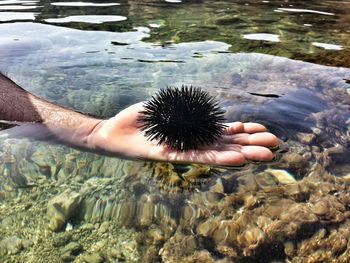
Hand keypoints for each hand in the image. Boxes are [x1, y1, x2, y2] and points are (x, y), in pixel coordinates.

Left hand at [88, 102, 278, 165]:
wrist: (111, 133)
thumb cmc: (136, 120)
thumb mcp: (162, 107)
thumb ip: (181, 107)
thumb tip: (201, 105)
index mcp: (191, 131)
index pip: (221, 132)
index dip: (242, 131)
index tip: (262, 130)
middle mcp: (192, 143)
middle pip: (226, 144)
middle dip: (250, 144)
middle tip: (275, 145)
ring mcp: (184, 150)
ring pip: (218, 153)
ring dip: (242, 153)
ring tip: (266, 154)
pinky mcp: (171, 156)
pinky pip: (198, 157)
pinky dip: (219, 158)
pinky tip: (238, 158)